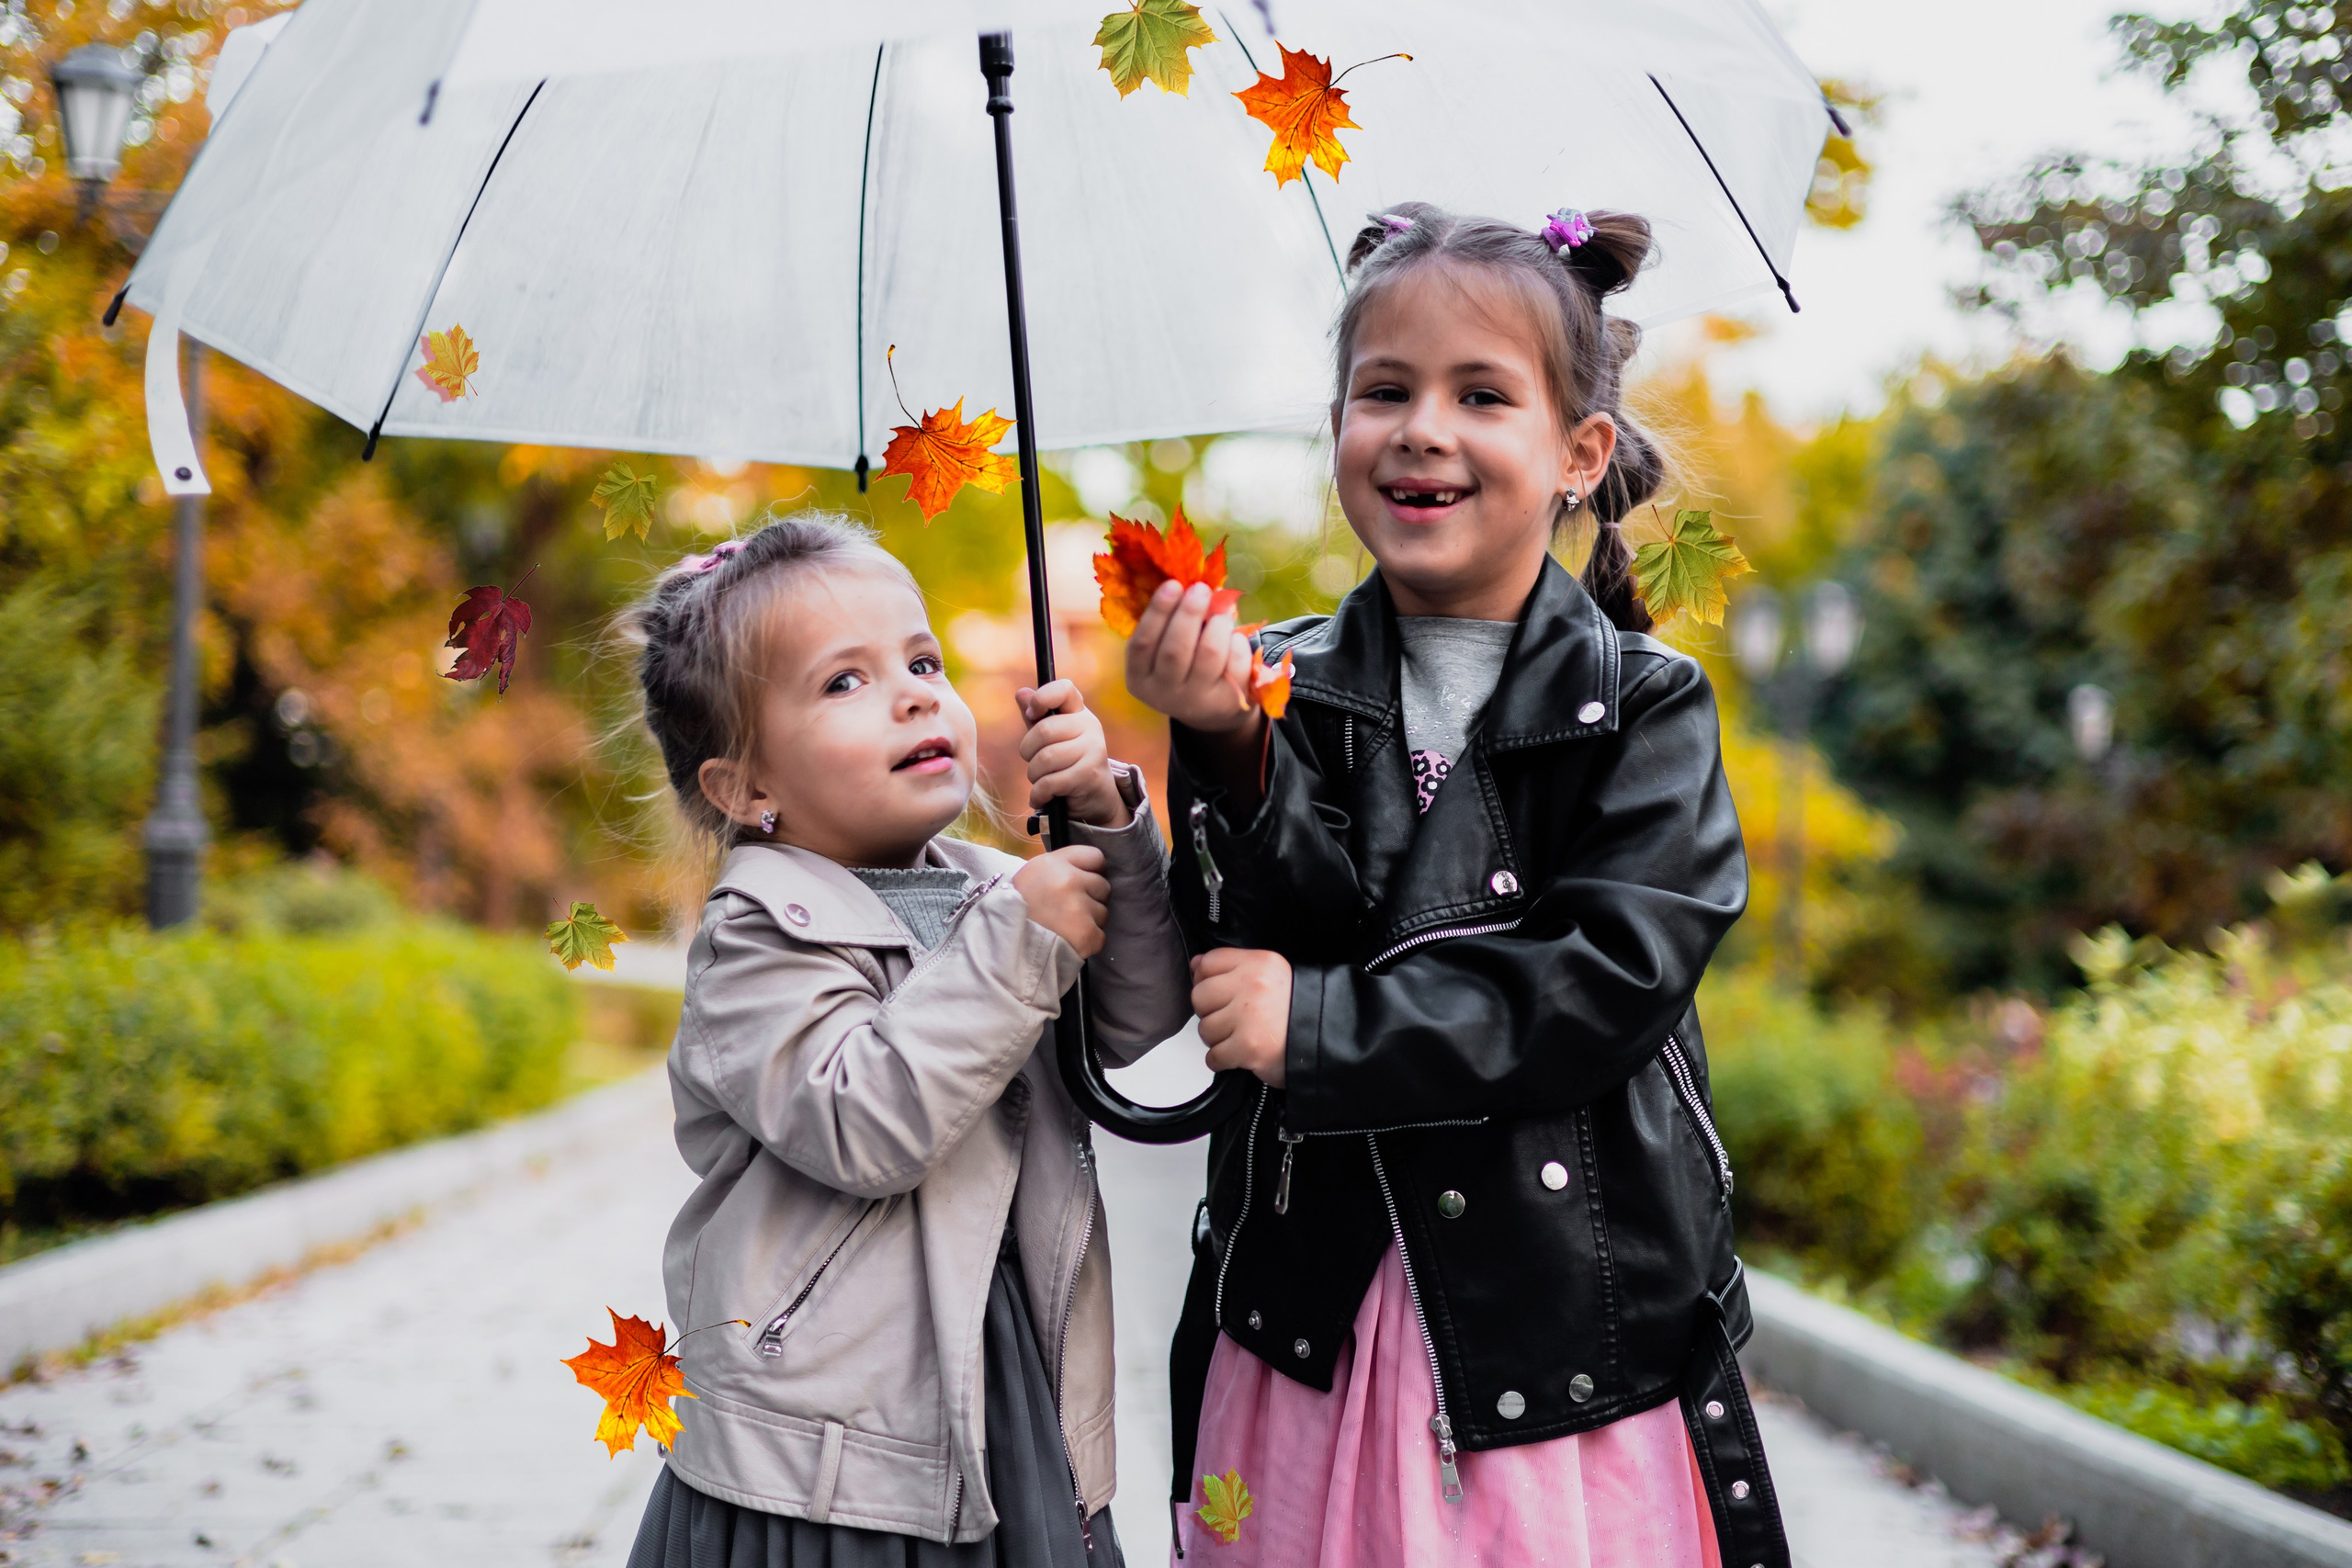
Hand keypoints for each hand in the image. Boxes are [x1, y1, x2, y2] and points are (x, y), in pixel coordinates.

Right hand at [1013, 845, 1109, 957]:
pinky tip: (1069, 942)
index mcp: (1054, 863)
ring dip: (1090, 921)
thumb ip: (1060, 869)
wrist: (1003, 945)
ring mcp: (1079, 907)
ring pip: (1103, 913)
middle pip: (1103, 885)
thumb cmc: (1017, 909)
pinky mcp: (1086, 934)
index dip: (1092, 871)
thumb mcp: (1032, 876)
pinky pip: (1100, 936)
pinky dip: (1088, 942)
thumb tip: (1087, 872)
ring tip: (1065, 928)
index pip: (1095, 857)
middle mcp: (1069, 880)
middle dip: (1091, 898)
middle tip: (1069, 910)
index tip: (1084, 883)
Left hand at [1016, 679, 1129, 828]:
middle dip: (1028, 751)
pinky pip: (1050, 782)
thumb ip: (1036, 717)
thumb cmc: (1068, 763)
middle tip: (1033, 762)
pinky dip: (1039, 793)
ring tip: (1041, 780)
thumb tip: (1021, 694)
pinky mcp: (1089, 774)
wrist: (1096, 797)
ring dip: (1034, 775)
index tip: (1032, 714)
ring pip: (1045, 758)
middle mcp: (1090, 726)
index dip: (1042, 698)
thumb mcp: (1052, 739)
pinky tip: (1041, 797)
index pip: (1064, 689)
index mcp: (1079, 712)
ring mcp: (1093, 749)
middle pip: (1044, 731)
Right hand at [1126, 580, 1264, 740]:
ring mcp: (1196, 701)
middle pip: (1175, 650)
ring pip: (1209, 653)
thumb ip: (1170, 623)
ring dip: (1217, 625)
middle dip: (1190, 613)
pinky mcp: (1228, 702)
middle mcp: (1164, 694)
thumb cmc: (1184, 666)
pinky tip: (1234, 638)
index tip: (1174, 584)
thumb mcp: (1165, 649)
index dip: (1158, 611)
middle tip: (1201, 589)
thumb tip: (1191, 587)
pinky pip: (1236, 662)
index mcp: (1140, 678)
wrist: (1212, 709)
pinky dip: (1237, 642)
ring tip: (1222, 613)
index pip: (1143, 643)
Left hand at [1192, 948, 1291, 1086]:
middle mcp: (1252, 985)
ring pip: (1205, 1028)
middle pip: (1200, 996)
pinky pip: (1214, 1055)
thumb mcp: (1273, 975)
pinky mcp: (1248, 1047)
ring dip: (1218, 1039)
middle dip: (1210, 1012)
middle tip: (1230, 1020)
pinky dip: (1222, 1060)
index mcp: (1258, 963)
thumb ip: (1234, 967)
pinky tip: (1239, 1054)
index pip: (1208, 963)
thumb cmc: (1300, 1010)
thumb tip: (1195, 965)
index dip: (1205, 980)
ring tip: (1240, 1037)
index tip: (1215, 993)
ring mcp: (1249, 1016)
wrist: (1328, 1040)